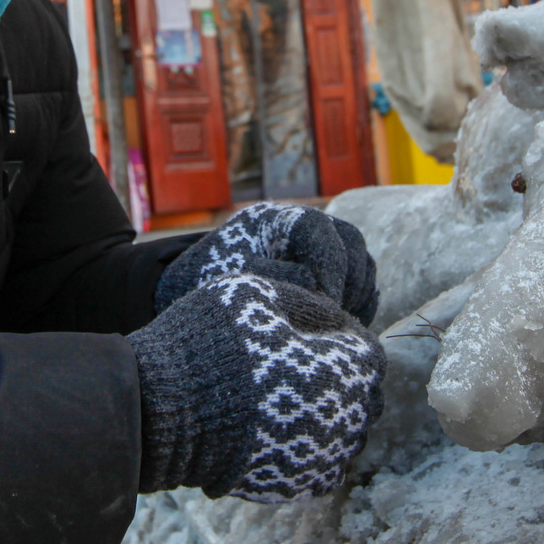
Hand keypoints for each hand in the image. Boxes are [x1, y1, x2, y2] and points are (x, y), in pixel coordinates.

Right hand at [129, 273, 384, 502]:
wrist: (165, 406)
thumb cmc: (213, 340)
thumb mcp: (264, 295)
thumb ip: (311, 305)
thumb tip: (335, 319)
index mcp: (350, 369)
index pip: (366, 351)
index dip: (338, 338)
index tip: (309, 335)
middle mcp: (349, 420)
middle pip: (363, 397)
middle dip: (340, 380)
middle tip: (299, 367)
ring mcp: (324, 458)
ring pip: (346, 435)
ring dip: (328, 416)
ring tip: (289, 400)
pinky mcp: (298, 485)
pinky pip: (320, 465)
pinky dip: (308, 448)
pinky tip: (279, 430)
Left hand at [156, 202, 379, 325]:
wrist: (184, 295)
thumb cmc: (204, 283)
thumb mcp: (235, 280)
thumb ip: (277, 280)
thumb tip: (318, 288)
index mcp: (275, 219)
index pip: (320, 230)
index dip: (330, 266)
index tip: (326, 302)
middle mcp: (298, 229)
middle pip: (350, 242)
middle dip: (350, 280)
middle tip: (338, 315)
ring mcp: (312, 250)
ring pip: (358, 261)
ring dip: (358, 292)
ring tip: (343, 322)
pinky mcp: (321, 272)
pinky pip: (356, 280)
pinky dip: (357, 300)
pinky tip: (344, 324)